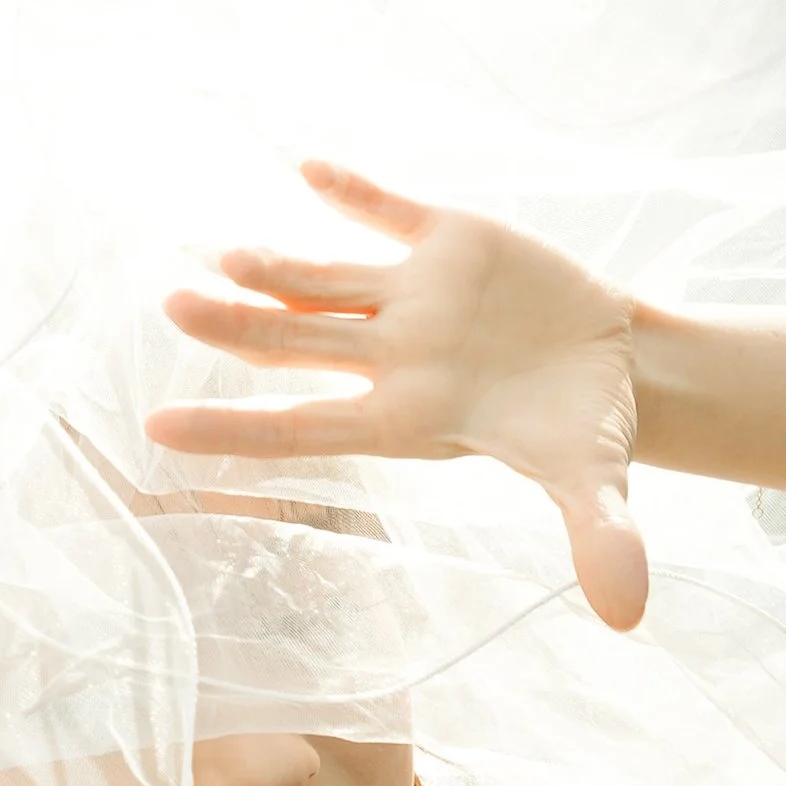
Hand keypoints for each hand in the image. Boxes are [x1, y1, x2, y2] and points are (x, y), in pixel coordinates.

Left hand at [146, 160, 649, 633]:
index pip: (299, 428)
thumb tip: (628, 616)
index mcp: (407, 419)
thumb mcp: (596, 483)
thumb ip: (601, 539)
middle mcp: (394, 357)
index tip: (157, 429)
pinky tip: (308, 170)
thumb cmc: (585, 431)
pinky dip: (355, 192)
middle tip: (172, 307)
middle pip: (294, 342)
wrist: (614, 361)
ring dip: (273, 263)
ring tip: (220, 254)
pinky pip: (389, 211)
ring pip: (324, 278)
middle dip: (236, 326)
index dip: (231, 428)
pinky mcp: (449, 240)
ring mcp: (414, 296)